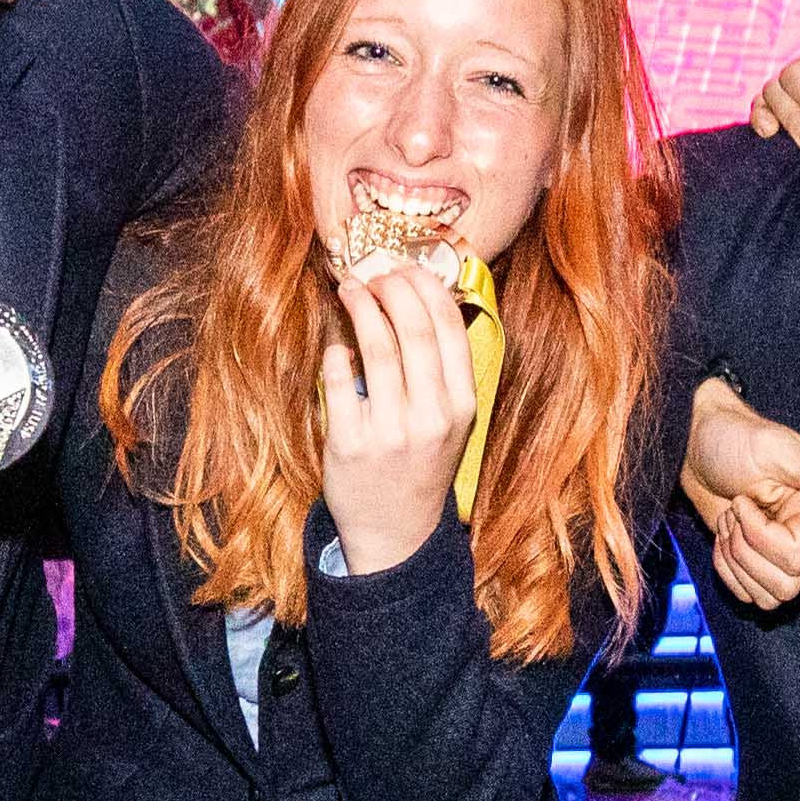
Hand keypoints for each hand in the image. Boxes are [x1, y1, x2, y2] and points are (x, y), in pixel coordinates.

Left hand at [320, 250, 480, 573]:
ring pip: (376, 348)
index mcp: (462, 406)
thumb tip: (421, 299)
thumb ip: (442, 371)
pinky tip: (337, 345)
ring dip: (361, 306)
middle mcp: (431, 417)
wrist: (396, 533)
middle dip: (391, 287)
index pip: (449, 327)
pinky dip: (337, 353)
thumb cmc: (421, 465)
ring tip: (349, 289)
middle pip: (413, 328)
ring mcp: (390, 432)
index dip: (425, 286)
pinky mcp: (350, 444)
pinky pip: (339, 381)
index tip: (406, 266)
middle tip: (373, 272)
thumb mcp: (451, 422)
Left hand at [683, 375, 799, 607]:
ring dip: (735, 561)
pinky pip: (751, 597)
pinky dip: (727, 571)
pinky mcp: (766, 567)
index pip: (796, 558)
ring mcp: (789, 556)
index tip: (743, 501)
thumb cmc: (734, 441)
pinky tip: (725, 537)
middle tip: (735, 512)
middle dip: (744, 551)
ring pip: (769, 598)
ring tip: (731, 522)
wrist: (699, 450)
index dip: (759, 537)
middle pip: (785, 585)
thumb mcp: (775, 450)